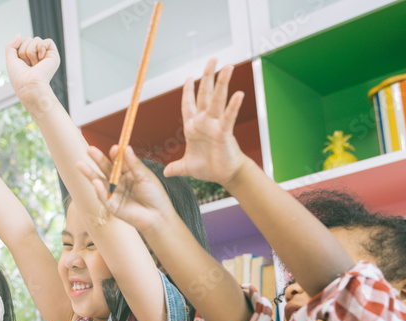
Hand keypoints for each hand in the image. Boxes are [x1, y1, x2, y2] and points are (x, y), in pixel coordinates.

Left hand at [5, 35, 59, 102]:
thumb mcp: (10, 59)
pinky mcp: (53, 56)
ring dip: (31, 51)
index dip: (18, 50)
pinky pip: (48, 41)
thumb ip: (11, 46)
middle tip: (27, 65)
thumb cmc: (19, 78)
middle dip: (24, 51)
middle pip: (28, 39)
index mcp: (28, 58)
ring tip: (34, 64)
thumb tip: (20, 35)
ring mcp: (45, 56)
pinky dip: (41, 47)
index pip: (22, 42)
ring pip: (36, 39)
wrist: (29, 86)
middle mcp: (37, 56)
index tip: (20, 63)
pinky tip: (41, 58)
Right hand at [78, 145, 181, 235]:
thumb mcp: (145, 177)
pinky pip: (104, 197)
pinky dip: (99, 190)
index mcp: (128, 173)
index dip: (115, 154)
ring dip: (90, 173)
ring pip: (100, 182)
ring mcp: (114, 194)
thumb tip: (125, 147)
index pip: (118, 161)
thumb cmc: (154, 195)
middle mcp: (119, 182)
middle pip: (106, 169)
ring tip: (80, 164)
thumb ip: (133, 164)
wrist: (158, 216)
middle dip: (97, 160)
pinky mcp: (112, 206)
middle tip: (90, 150)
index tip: (114, 148)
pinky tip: (95, 181)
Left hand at [164, 59, 246, 186]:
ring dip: (221, 83)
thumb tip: (166, 172)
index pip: (188, 104)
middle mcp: (204, 122)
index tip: (188, 78)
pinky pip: (228, 117)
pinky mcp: (224, 133)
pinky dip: (233, 106)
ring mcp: (214, 125)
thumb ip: (176, 167)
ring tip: (227, 66)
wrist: (224, 175)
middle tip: (213, 59)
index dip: (188, 91)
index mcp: (193, 127)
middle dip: (207, 76)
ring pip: (217, 100)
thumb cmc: (208, 168)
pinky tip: (239, 94)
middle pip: (205, 94)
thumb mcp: (187, 167)